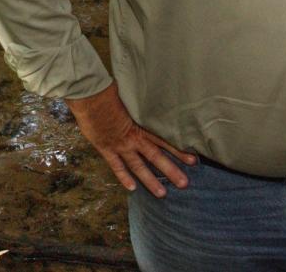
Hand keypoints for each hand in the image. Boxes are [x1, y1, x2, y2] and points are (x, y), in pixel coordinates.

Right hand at [66, 81, 195, 197]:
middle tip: (185, 184)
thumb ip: (139, 107)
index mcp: (141, 125)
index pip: (164, 140)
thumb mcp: (130, 99)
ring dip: (150, 180)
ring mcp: (120, 145)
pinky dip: (124, 177)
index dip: (178, 150)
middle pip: (156, 156)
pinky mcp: (106, 148)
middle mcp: (134, 138)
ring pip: (138, 166)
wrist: (92, 96)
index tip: (193, 160)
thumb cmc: (110, 92)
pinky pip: (116, 166)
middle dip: (171, 170)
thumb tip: (150, 105)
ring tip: (162, 194)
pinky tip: (132, 188)